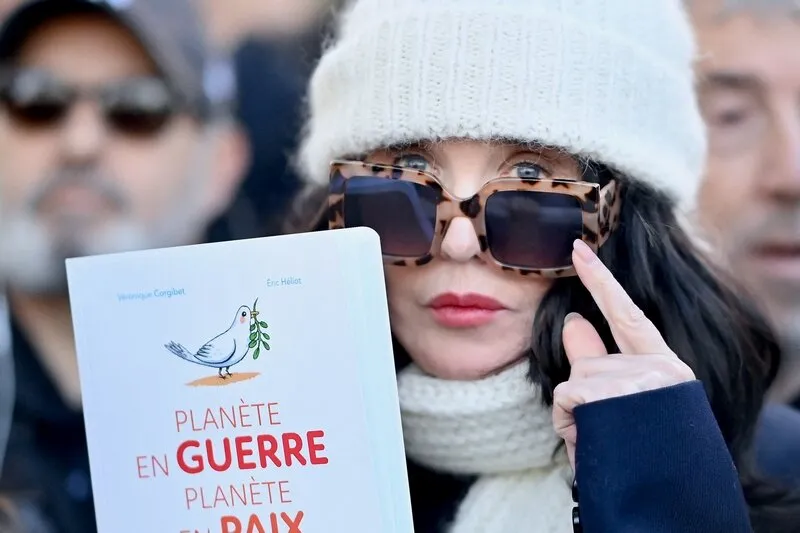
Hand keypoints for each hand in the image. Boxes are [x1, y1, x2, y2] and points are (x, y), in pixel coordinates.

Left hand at [553, 239, 695, 469]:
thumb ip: (599, 361)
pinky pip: (566, 399)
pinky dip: (569, 424)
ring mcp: (638, 379)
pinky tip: (595, 441)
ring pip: (575, 383)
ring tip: (608, 442)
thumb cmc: (644, 452)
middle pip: (588, 364)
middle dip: (583, 400)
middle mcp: (658, 368)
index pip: (628, 314)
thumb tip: (574, 321)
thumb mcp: (626, 405)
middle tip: (607, 433)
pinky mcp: (615, 392)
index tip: (578, 250)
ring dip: (578, 418)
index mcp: (666, 368)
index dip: (601, 282)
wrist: (668, 497)